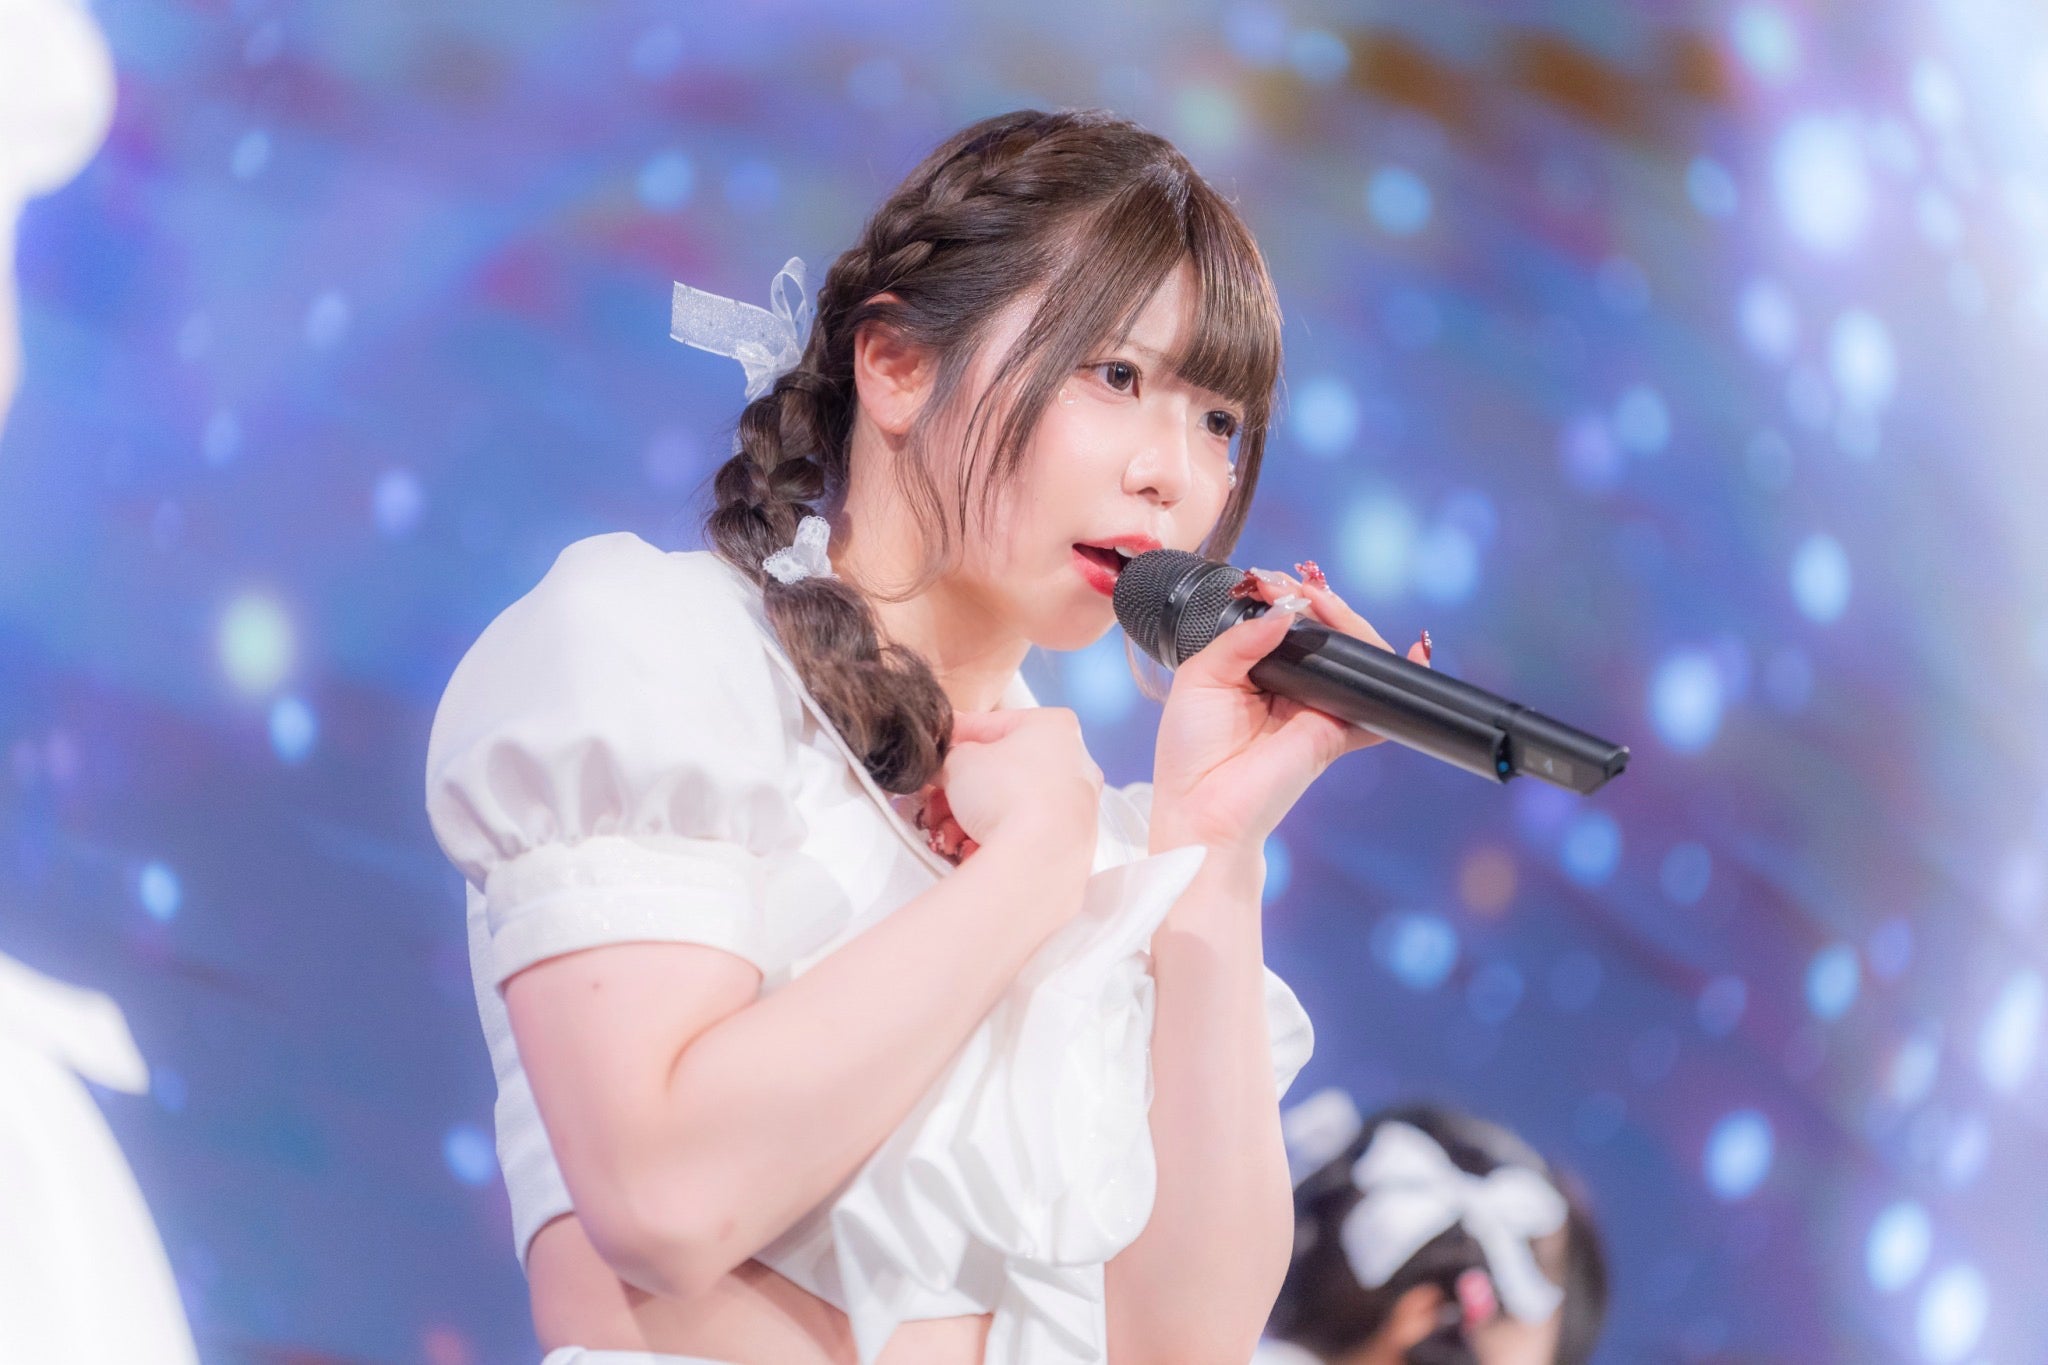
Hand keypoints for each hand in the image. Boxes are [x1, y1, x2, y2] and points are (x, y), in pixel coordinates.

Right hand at [932, 706, 1101, 866]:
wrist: (1037, 859)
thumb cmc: (1007, 796)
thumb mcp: (958, 762)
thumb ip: (948, 757)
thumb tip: (942, 766)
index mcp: (1054, 727)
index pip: (992, 724)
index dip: (956, 738)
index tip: (936, 750)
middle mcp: (1075, 763)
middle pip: (1001, 771)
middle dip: (960, 790)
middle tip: (936, 800)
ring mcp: (1077, 805)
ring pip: (1009, 805)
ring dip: (970, 819)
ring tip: (946, 832)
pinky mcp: (1072, 843)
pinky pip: (1023, 834)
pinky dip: (994, 839)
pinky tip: (970, 848)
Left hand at [1147, 565, 1430, 855]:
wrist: (1203, 810)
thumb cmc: (1191, 752)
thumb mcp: (1200, 678)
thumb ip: (1241, 640)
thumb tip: (1285, 610)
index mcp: (1255, 671)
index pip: (1286, 624)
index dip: (1287, 597)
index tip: (1271, 579)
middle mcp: (1291, 687)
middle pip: (1325, 635)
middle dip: (1322, 603)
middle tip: (1301, 586)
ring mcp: (1317, 708)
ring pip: (1354, 657)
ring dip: (1349, 624)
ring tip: (1324, 604)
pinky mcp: (1337, 733)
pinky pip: (1377, 705)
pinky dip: (1399, 681)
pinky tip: (1414, 651)